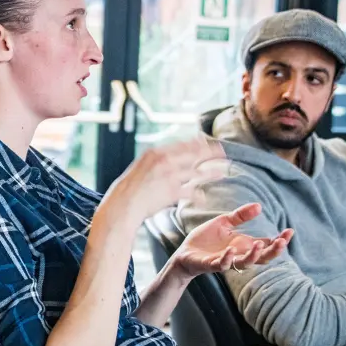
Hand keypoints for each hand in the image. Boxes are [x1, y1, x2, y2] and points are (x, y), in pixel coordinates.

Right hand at [103, 137, 223, 229]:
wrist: (122, 204)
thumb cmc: (130, 188)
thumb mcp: (141, 167)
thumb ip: (155, 161)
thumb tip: (167, 157)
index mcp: (156, 153)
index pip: (182, 144)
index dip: (197, 143)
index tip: (207, 142)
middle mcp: (164, 161)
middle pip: (193, 153)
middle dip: (209, 152)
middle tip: (222, 151)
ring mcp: (169, 175)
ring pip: (196, 172)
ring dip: (211, 173)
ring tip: (222, 173)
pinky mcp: (172, 191)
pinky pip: (191, 192)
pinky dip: (198, 196)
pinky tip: (203, 198)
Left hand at [169, 203, 293, 281]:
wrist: (185, 252)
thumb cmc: (206, 239)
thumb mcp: (224, 222)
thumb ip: (240, 216)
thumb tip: (259, 206)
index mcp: (243, 245)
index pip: (266, 245)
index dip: (279, 241)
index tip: (290, 231)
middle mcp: (238, 255)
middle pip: (261, 258)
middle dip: (273, 251)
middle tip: (282, 243)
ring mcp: (225, 261)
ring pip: (244, 264)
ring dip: (253, 256)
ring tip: (259, 245)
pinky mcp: (210, 265)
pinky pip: (221, 265)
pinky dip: (226, 259)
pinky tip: (230, 251)